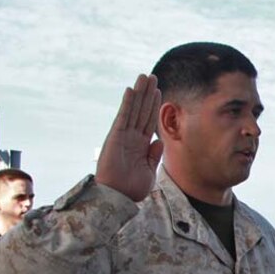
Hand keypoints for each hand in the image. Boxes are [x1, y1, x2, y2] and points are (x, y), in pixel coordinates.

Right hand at [95, 74, 163, 202]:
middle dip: (147, 94)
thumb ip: (154, 155)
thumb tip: (159, 140)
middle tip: (152, 76)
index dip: (154, 106)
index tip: (159, 92)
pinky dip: (127, 103)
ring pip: (133, 109)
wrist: (119, 197)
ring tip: (144, 77)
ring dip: (139, 93)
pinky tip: (131, 90)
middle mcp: (132, 137)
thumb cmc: (132, 188)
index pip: (149, 121)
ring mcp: (124, 136)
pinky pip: (123, 117)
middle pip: (142, 110)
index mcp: (141, 145)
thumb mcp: (149, 170)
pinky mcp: (115, 137)